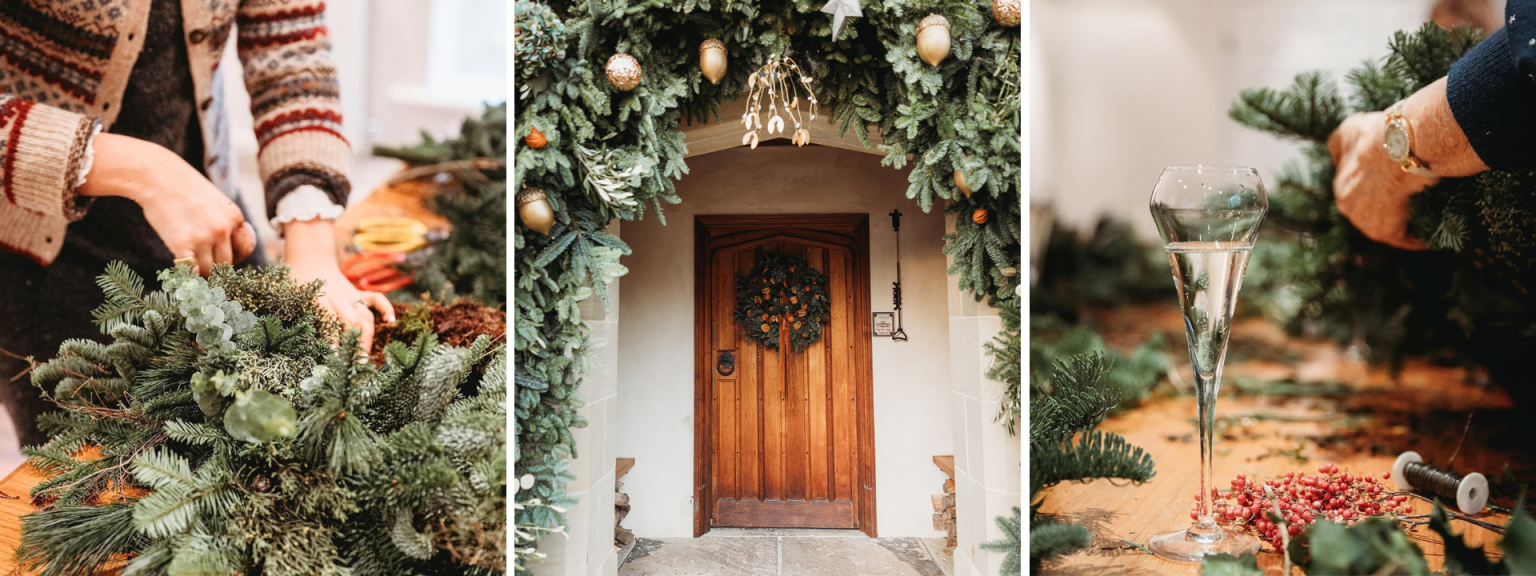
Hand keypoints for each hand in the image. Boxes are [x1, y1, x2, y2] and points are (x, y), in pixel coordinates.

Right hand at [78, 133, 253, 274]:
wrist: (156, 176)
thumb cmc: (182, 187)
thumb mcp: (214, 200)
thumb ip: (223, 220)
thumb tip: (225, 245)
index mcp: (234, 216)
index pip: (246, 248)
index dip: (235, 257)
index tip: (224, 257)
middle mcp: (223, 228)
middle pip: (227, 263)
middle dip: (217, 266)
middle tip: (204, 263)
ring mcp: (204, 237)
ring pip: (210, 270)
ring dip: (201, 271)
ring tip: (191, 264)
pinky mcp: (183, 244)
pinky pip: (191, 270)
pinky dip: (187, 273)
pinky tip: (181, 267)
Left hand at [283, 219, 394, 352]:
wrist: (309, 257)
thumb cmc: (297, 282)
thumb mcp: (292, 298)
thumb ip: (302, 316)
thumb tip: (302, 346)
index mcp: (319, 296)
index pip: (330, 319)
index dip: (334, 338)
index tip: (335, 356)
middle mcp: (338, 296)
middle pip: (352, 321)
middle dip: (355, 344)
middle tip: (354, 365)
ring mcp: (351, 294)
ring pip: (364, 316)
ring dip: (366, 338)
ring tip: (365, 359)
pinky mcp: (358, 292)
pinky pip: (376, 299)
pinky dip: (385, 308)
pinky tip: (391, 321)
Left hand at [1327, 112, 1434, 249]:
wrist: (1400, 146)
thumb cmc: (1377, 135)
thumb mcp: (1348, 130)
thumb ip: (1340, 145)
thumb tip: (1336, 158)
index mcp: (1342, 187)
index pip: (1361, 194)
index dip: (1380, 189)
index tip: (1398, 186)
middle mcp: (1349, 209)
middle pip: (1373, 212)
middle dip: (1391, 209)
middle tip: (1414, 201)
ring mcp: (1366, 223)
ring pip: (1389, 226)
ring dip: (1405, 224)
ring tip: (1426, 218)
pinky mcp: (1386, 232)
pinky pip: (1405, 239)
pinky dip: (1418, 239)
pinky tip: (1431, 234)